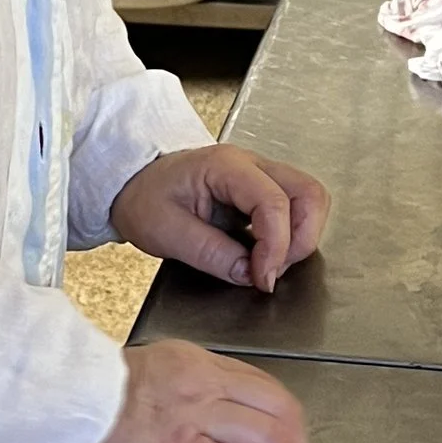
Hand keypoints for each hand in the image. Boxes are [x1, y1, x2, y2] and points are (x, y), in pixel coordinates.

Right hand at [72, 340, 308, 442]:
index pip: (265, 390)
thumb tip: (204, 441)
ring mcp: (194, 416)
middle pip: (284, 414)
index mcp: (193, 364)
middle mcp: (202, 383)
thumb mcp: (138, 386)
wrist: (42, 411)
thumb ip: (178, 402)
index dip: (280, 432)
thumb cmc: (75, 408)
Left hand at [110, 142, 330, 293]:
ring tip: (270, 264)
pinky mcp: (261, 190)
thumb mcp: (166, 232)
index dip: (276, 246)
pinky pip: (295, 207)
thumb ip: (210, 253)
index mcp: (225, 166)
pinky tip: (266, 254)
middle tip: (272, 271)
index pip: (273, 202)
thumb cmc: (143, 198)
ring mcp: (260, 174)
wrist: (131, 183)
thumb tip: (249, 273)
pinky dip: (291, 235)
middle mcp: (251, 164)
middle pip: (308, 193)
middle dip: (300, 239)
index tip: (262, 278)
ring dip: (300, 237)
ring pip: (309, 199)